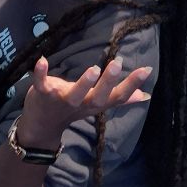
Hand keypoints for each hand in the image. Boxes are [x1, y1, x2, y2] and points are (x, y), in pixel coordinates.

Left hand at [17, 56, 151, 148]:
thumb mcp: (97, 104)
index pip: (117, 96)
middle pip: (98, 97)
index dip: (131, 85)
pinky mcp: (42, 94)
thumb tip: (146, 95)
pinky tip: (41, 60)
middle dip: (108, 82)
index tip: (146, 69)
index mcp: (95, 103)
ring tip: (93, 69)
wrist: (41, 126)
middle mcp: (81, 104)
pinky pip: (41, 84)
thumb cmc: (72, 108)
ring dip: (83, 83)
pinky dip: (40, 74)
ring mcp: (61, 100)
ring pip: (74, 94)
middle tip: (117, 63)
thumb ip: (120, 98)